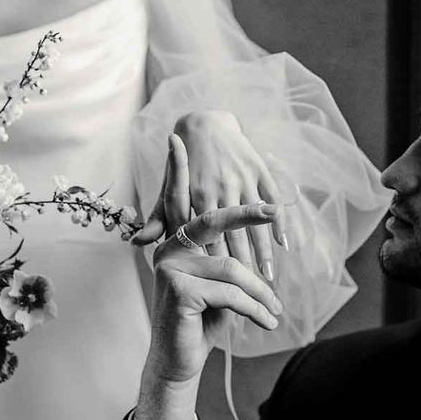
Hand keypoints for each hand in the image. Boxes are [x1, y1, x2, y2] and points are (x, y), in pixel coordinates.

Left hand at [133, 110, 287, 280]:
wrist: (204, 123)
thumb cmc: (184, 167)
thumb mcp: (169, 191)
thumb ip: (159, 218)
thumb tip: (137, 244)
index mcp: (196, 194)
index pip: (207, 238)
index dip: (214, 268)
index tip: (220, 293)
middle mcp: (220, 186)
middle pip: (233, 235)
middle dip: (242, 268)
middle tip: (248, 295)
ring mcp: (241, 178)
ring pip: (255, 222)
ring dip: (263, 253)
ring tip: (266, 280)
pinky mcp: (258, 170)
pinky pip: (273, 200)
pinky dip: (279, 224)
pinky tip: (283, 247)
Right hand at [134, 135, 282, 419]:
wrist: (177, 362)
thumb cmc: (199, 322)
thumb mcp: (215, 290)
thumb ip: (222, 261)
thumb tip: (244, 243)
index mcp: (175, 244)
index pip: (179, 200)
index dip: (178, 170)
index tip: (177, 140)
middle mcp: (168, 251)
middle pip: (212, 221)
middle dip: (246, 213)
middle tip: (275, 208)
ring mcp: (170, 268)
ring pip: (232, 268)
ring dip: (260, 295)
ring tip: (275, 314)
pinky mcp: (178, 290)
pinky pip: (230, 292)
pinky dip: (253, 309)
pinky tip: (264, 322)